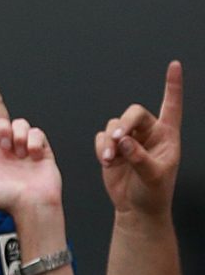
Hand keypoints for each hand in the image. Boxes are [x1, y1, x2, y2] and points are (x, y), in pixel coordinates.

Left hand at [0, 89, 61, 217]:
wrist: (33, 208)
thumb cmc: (6, 202)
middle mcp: (6, 151)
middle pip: (1, 123)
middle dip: (2, 129)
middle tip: (4, 146)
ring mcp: (24, 150)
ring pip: (20, 124)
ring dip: (19, 134)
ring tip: (20, 153)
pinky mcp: (41, 152)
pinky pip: (37, 133)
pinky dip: (34, 140)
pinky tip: (32, 155)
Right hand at [97, 60, 182, 218]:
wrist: (136, 208)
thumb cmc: (154, 193)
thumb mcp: (154, 177)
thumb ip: (139, 158)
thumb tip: (124, 141)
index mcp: (167, 136)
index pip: (171, 106)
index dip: (173, 86)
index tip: (174, 66)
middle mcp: (149, 134)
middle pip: (133, 113)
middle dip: (123, 125)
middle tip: (118, 141)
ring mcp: (130, 140)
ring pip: (114, 125)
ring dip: (109, 142)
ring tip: (110, 160)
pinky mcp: (112, 147)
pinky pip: (101, 136)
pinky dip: (101, 148)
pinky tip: (107, 162)